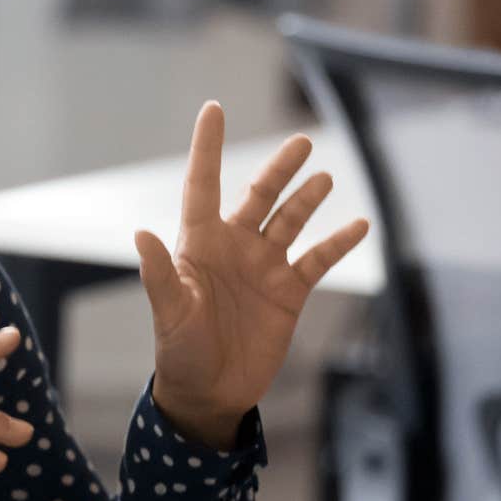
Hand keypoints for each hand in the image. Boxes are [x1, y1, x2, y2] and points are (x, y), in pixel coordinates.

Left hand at [134, 102, 369, 443]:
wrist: (210, 393)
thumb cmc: (180, 351)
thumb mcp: (169, 313)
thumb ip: (160, 274)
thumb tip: (142, 234)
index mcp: (199, 244)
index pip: (203, 184)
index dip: (207, 147)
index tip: (214, 108)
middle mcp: (234, 246)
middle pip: (259, 196)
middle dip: (279, 169)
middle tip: (301, 142)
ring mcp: (264, 267)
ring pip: (291, 221)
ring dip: (307, 199)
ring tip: (325, 177)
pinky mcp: (289, 292)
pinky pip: (318, 259)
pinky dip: (339, 243)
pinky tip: (359, 225)